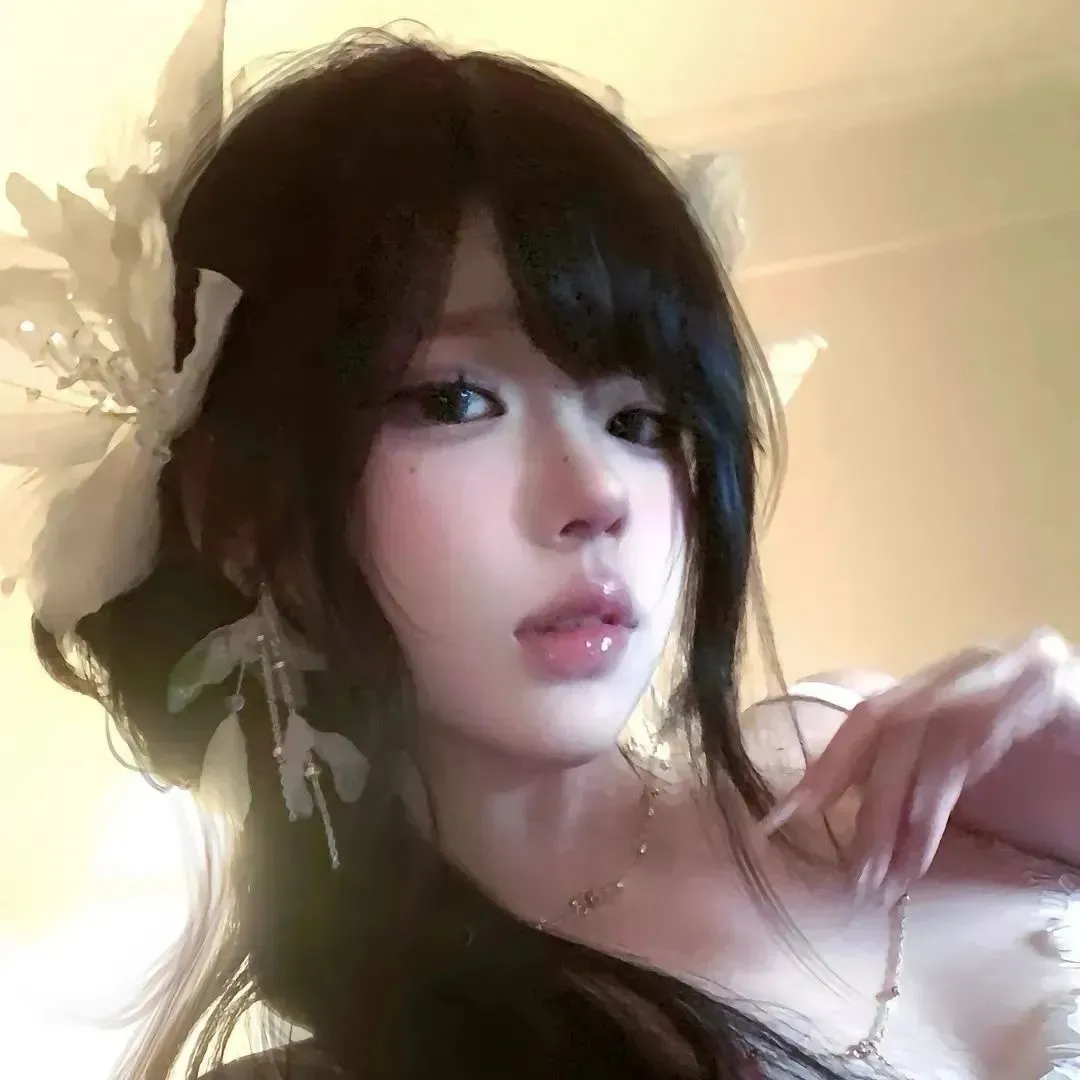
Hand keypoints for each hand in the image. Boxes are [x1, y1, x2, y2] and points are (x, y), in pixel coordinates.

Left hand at [761, 628, 1078, 904]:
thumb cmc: (1062, 792)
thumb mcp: (969, 788)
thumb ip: (912, 788)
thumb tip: (837, 817)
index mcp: (945, 684)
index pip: (867, 717)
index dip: (824, 766)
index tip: (782, 818)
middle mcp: (969, 665)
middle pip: (883, 721)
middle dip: (850, 793)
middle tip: (844, 864)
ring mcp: (1007, 667)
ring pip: (919, 732)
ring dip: (892, 812)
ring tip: (882, 876)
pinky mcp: (1042, 686)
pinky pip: (966, 740)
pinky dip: (934, 797)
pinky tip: (919, 845)